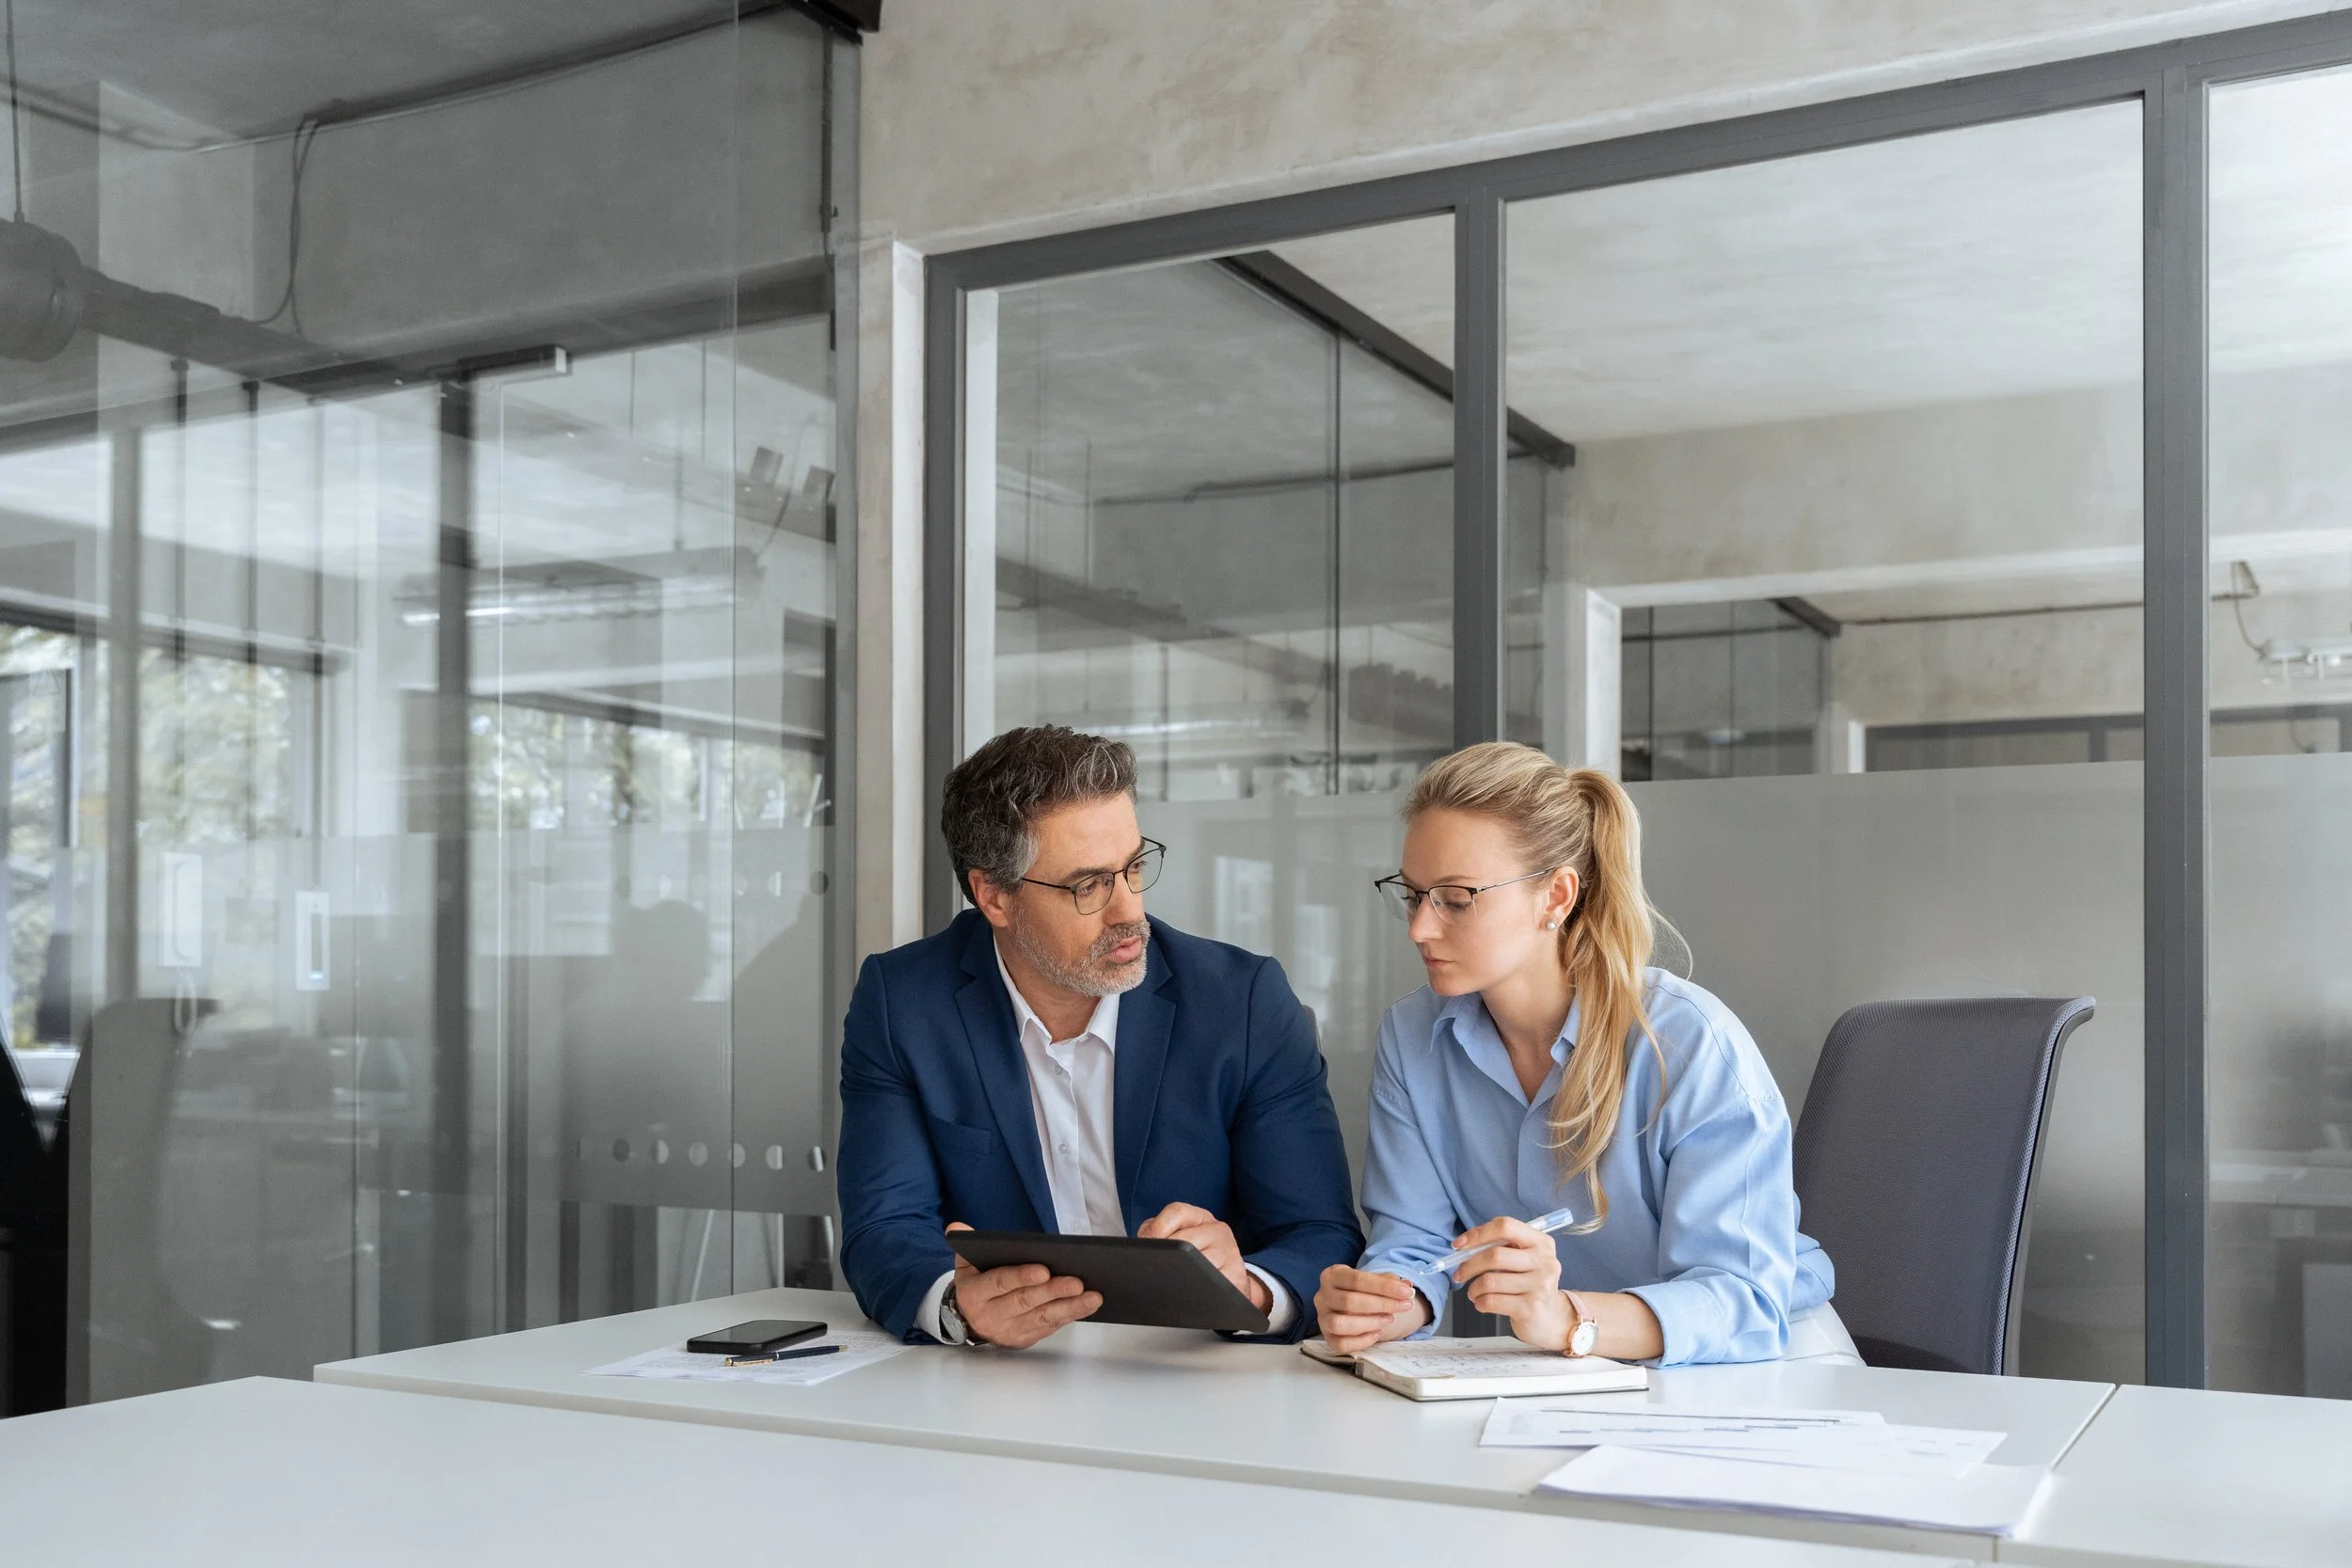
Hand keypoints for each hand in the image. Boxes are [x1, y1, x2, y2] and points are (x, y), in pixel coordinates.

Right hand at [943, 1221, 1100, 1347]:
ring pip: (1042, 1318)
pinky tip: (1086, 1306)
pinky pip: (1048, 1328)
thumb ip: (967, 1244)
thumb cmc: (976, 1285)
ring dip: (1069, 1308)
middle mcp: (990, 1316)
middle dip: (1053, 1292)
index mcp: (974, 1294)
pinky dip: (1069, 1317)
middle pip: (1025, 1303)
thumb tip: (959, 1227)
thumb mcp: (965, 1264)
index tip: (1045, 1270)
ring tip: (1092, 1297)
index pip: (999, 1284)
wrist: (968, 1320)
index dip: (1021, 1277)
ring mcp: (1008, 1331)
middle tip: (1077, 1282)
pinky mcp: (1023, 1340)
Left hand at [1136, 1202, 1270, 1312]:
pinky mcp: (1236, 1275)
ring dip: (1180, 1275)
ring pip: (1198, 1262)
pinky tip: (1189, 1292)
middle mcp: (1218, 1229)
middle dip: (1165, 1257)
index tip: (1145, 1246)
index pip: (1176, 1211)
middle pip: (1184, 1240)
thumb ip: (1157, 1234)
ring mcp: (1229, 1251)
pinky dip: (1198, 1288)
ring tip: (1171, 1283)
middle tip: (1153, 1270)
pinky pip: (1213, 1283)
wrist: (1231, 1282)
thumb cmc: (1198, 1259)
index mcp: (1200, 1217)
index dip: (1157, 1229)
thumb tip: (1141, 1243)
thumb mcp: (1179, 1239)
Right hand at [1313, 1265, 1429, 1353]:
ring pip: (1340, 1324)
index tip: (1407, 1292)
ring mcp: (1323, 1318)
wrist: (1354, 1306)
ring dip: (1370, 1323)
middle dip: (1382, 1304)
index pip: (1357, 1279)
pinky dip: (1363, 1340)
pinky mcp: (1328, 1338)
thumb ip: (1390, 1282)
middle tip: (1405, 1306)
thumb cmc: (1364, 1290)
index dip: (1384, 1286)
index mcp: (1332, 1275)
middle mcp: (1322, 1296)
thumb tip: (1406, 1286)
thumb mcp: (1375, 1281)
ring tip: (1389, 1319)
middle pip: (1349, 1302)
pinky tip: (1378, 1333)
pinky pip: (1342, 1344)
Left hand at [1450, 1216, 1573, 1351]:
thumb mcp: (1523, 1260)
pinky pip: (1492, 1301)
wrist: (1551, 1318)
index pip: (1505, 1226)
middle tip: (1459, 1274)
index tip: (1458, 1245)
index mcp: (1541, 1242)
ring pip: (1490, 1281)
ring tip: (1474, 1292)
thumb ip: (1500, 1247)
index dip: (1478, 1234)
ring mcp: (1540, 1286)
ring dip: (1474, 1288)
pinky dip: (1480, 1302)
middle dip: (1469, 1265)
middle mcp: (1545, 1262)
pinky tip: (1482, 1303)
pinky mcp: (1531, 1308)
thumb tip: (1463, 1246)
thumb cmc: (1528, 1284)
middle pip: (1495, 1255)